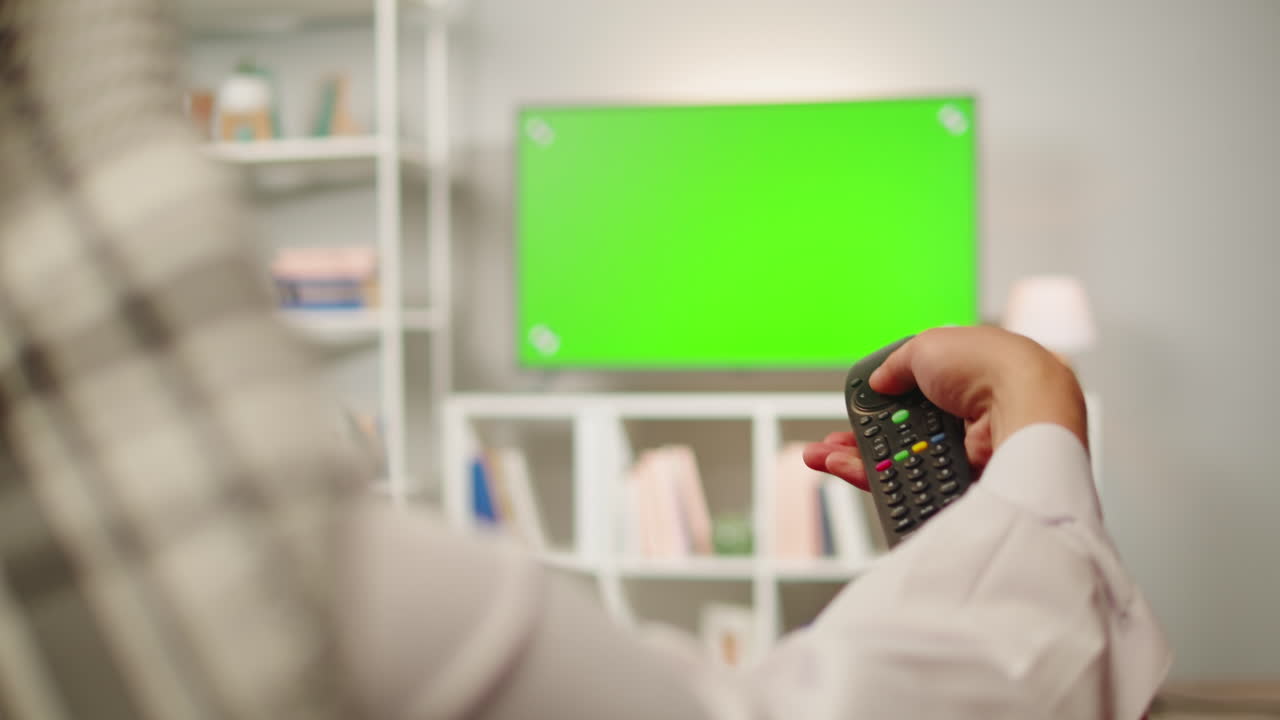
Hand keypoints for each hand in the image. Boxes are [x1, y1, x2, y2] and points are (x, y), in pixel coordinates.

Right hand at [804, 326, 1087, 490]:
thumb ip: (896, 364)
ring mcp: (960, 451)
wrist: (1023, 407)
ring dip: (856, 458)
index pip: (912, 391)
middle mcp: (963, 416)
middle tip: (831, 440)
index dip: (880, 399)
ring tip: (821, 456)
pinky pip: (907, 483)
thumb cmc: (990, 367)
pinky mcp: (958, 481)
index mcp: (963, 377)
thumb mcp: (927, 345)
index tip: (856, 405)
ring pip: (898, 460)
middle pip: (899, 431)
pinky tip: (843, 468)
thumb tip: (879, 380)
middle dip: (860, 436)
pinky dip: (874, 477)